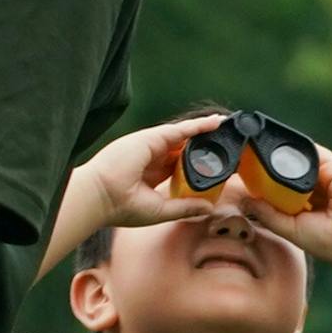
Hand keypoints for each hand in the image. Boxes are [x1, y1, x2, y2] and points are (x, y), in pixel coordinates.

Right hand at [75, 115, 228, 229]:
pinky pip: (181, 130)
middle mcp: (152, 157)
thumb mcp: (160, 210)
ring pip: (185, 136)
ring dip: (207, 132)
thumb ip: (184, 207)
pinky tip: (216, 122)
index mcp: (152, 174)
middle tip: (231, 145)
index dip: (199, 164)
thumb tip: (209, 208)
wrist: (100, 197)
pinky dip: (198, 125)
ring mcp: (151, 146)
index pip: (180, 165)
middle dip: (206, 147)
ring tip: (228, 127)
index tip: (220, 165)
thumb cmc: (121, 207)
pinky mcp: (151, 138)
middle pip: (184, 148)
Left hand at [241, 143, 331, 265]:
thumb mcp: (291, 228)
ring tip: (252, 151)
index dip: (261, 181)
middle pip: (284, 169)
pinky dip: (294, 150)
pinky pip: (310, 152)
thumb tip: (246, 199)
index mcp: (303, 202)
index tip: (240, 176)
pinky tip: (275, 150)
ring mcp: (323, 174)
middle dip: (264, 165)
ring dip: (276, 156)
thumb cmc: (328, 240)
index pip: (278, 186)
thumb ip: (269, 215)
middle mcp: (313, 186)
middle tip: (240, 160)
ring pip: (295, 158)